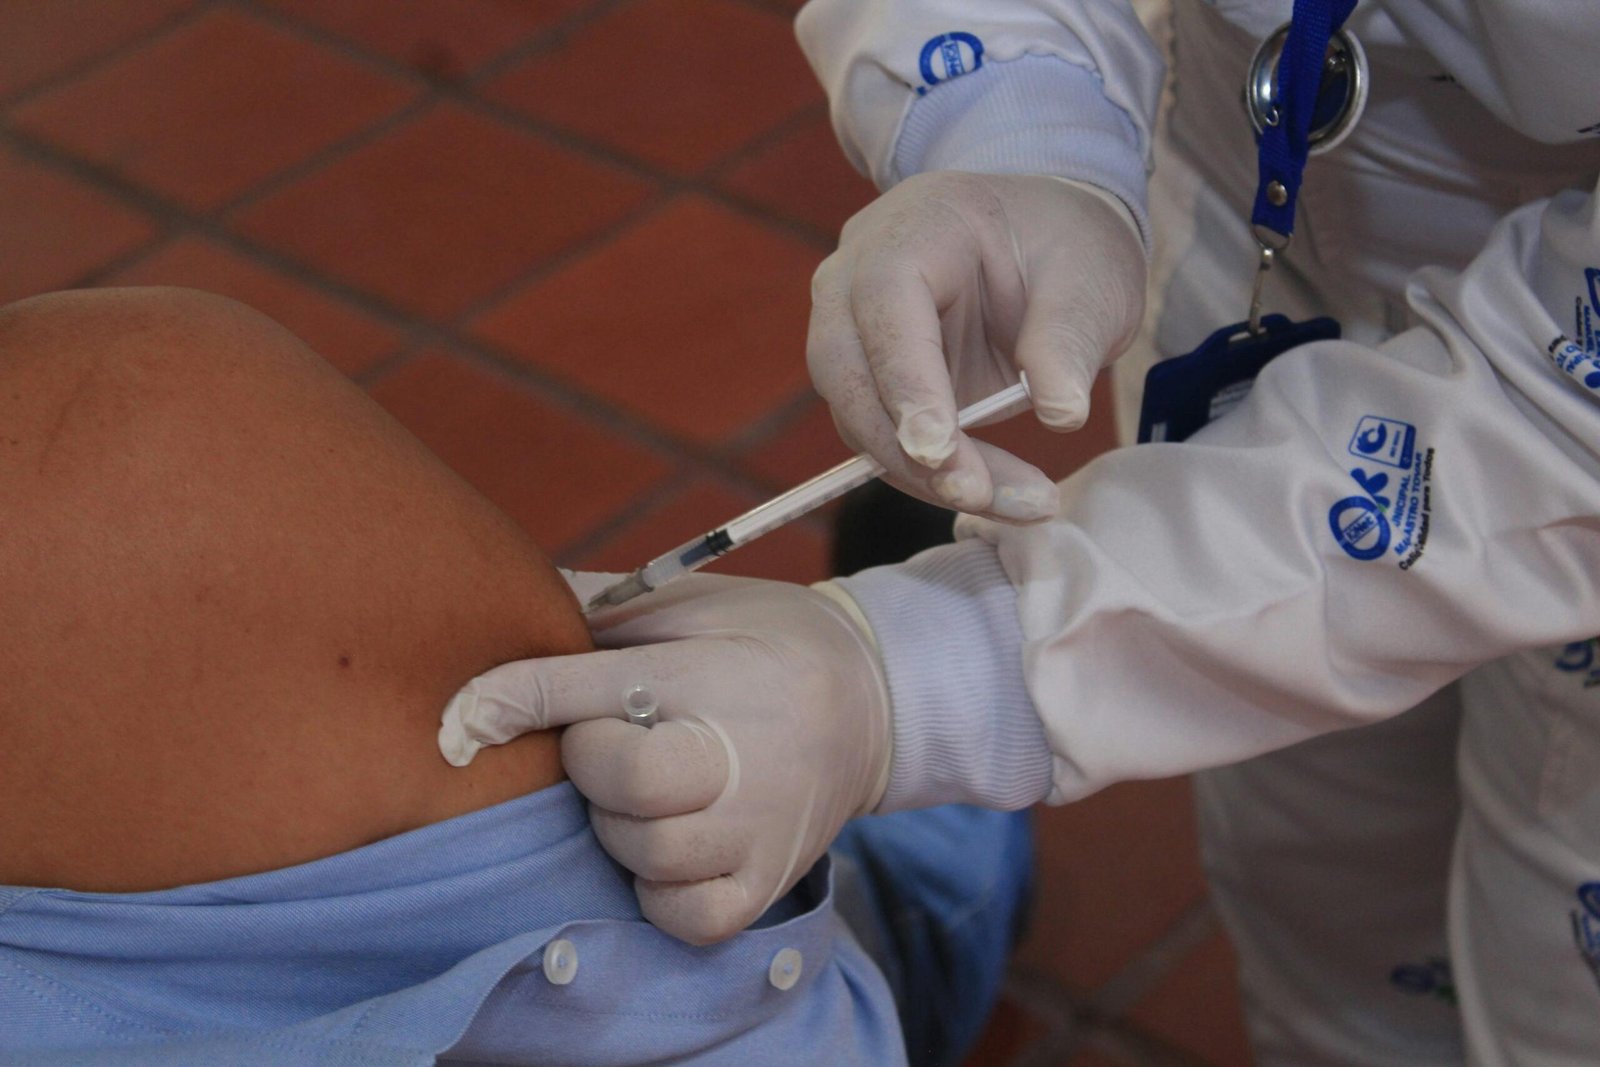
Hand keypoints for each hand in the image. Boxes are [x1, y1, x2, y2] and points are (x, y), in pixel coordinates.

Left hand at [438, 571, 891, 944]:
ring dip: (616, 823)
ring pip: (646, 852)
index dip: (513, 698)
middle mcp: (747, 755)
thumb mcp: (698, 601)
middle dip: (586, 758)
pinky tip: (659, 848)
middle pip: (623, 779)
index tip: (461, 714)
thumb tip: (508, 599)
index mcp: (720, 673)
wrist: (877, 699)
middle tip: (600, 738)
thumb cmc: (766, 640)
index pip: (594, 691)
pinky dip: (655, 889)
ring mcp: (761, 828)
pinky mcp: (769, 880)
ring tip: (635, 791)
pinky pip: (685, 915)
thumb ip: (607, 607)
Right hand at [809, 171, 1145, 521]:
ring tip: (1015, 503)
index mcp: (914, 229)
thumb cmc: (1061, 243)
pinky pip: (879, 435)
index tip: (941, 451)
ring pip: (856, 415)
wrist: (1041, 239)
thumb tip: (1061, 414)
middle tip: (980, 494)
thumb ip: (1068, 340)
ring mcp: (852, 328)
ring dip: (922, 474)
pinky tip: (990, 492)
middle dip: (906, 448)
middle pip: (848, 371)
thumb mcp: (1088, 278)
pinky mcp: (868, 377)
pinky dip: (929, 473)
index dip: (906, 382)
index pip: (884, 305)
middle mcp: (858, 276)